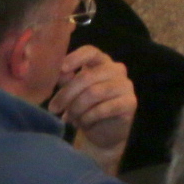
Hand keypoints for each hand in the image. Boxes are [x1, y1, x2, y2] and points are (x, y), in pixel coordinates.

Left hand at [50, 47, 135, 165]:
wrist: (103, 131)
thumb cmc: (85, 107)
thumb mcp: (71, 92)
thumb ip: (65, 80)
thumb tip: (55, 71)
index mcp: (101, 62)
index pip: (90, 52)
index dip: (75, 58)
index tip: (61, 69)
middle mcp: (116, 70)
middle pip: (87, 76)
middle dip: (66, 94)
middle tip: (53, 108)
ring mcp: (126, 85)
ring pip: (94, 93)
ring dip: (76, 108)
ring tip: (68, 118)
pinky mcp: (130, 102)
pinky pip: (105, 108)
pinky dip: (89, 117)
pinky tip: (83, 123)